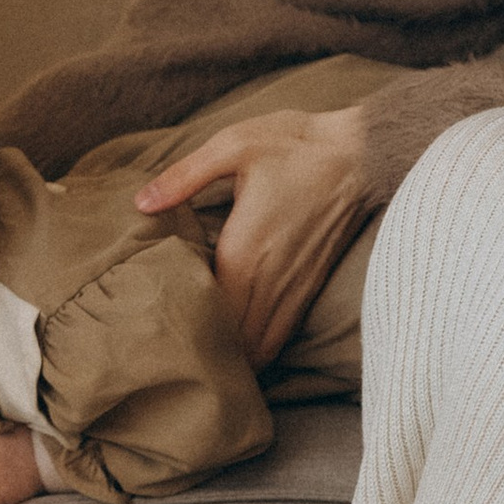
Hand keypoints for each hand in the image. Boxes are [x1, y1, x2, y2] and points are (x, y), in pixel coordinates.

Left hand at [137, 105, 372, 366]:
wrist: (363, 155)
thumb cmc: (297, 146)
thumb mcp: (234, 145)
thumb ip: (184, 176)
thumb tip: (141, 202)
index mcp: (243, 252)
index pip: (206, 314)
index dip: (181, 329)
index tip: (156, 332)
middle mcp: (268, 281)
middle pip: (231, 341)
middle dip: (203, 351)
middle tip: (171, 352)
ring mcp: (292, 290)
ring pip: (259, 347)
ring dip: (233, 356)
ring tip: (203, 358)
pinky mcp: (309, 288)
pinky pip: (280, 335)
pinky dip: (259, 348)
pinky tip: (241, 348)